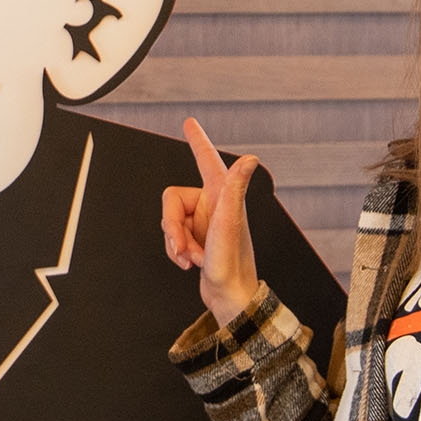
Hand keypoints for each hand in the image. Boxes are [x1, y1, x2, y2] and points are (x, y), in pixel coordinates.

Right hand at [161, 117, 260, 328]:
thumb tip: (251, 159)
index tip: (189, 123)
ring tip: (193, 259)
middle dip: (172, 227)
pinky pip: (173, 235)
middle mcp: (214, 204)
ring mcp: (204, 221)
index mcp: (222, 194)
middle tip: (182, 248)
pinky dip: (176, 250)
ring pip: (169, 220)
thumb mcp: (230, 223)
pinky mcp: (197, 238)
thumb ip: (236, 188)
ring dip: (176, 242)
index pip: (206, 159)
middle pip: (171, 200)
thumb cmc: (231, 263)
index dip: (197, 140)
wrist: (229, 297)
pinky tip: (191, 263)